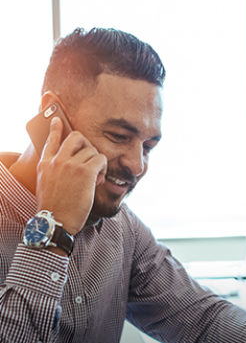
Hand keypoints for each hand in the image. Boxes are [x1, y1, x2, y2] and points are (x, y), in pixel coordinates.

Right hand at [36, 117, 106, 234]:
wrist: (56, 221)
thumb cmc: (54, 209)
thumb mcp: (45, 185)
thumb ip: (53, 171)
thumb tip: (66, 165)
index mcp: (45, 164)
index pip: (50, 140)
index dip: (55, 128)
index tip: (57, 120)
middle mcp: (57, 160)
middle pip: (76, 137)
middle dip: (87, 144)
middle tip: (90, 158)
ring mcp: (71, 165)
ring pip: (92, 150)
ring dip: (97, 162)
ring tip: (95, 178)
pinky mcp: (86, 172)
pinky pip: (101, 159)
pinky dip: (103, 168)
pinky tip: (98, 179)